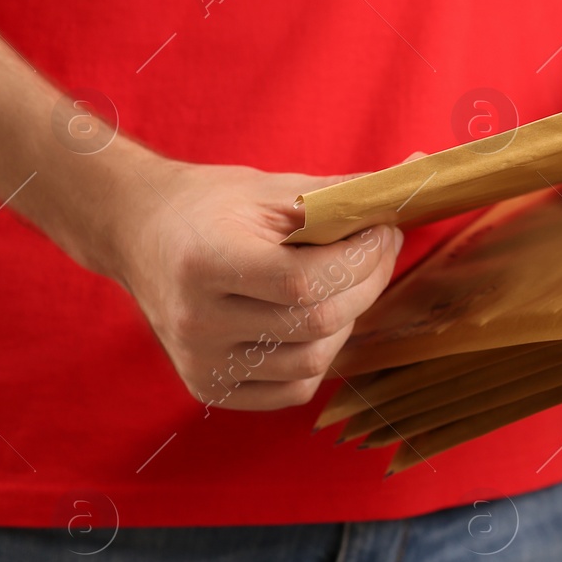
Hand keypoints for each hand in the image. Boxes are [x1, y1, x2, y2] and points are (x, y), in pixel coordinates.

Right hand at [103, 149, 401, 410]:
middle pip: (317, 324)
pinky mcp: (208, 387)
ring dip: (344, 323)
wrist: (139, 232)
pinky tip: (309, 322)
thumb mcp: (272, 190)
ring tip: (338, 286)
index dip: (362, 259)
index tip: (384, 231)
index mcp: (206, 261)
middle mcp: (196, 320)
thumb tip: (422, 171)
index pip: (306, 281)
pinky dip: (317, 359)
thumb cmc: (211, 205)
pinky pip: (290, 391)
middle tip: (376, 253)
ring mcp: (200, 361)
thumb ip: (344, 194)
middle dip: (366, 285)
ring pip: (312, 363)